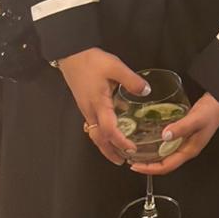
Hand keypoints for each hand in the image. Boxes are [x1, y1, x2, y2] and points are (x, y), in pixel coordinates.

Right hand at [58, 47, 148, 165]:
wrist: (71, 55)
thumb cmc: (92, 61)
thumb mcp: (115, 66)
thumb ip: (131, 80)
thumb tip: (147, 91)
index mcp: (99, 104)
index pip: (109, 129)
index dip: (120, 142)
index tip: (132, 149)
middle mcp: (90, 111)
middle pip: (98, 139)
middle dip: (110, 152)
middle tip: (123, 162)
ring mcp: (86, 109)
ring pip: (94, 134)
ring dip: (105, 146)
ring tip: (117, 154)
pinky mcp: (85, 105)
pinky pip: (92, 126)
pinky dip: (101, 135)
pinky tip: (109, 134)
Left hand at [131, 92, 218, 175]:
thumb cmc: (212, 111)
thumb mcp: (196, 119)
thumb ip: (181, 127)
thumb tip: (164, 136)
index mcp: (189, 150)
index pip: (166, 166)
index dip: (150, 169)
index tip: (135, 166)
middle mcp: (186, 149)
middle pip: (164, 164)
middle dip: (147, 165)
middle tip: (131, 160)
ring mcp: (186, 141)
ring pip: (165, 154)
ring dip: (151, 156)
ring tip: (137, 152)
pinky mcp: (184, 133)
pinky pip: (168, 144)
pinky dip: (157, 144)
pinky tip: (150, 137)